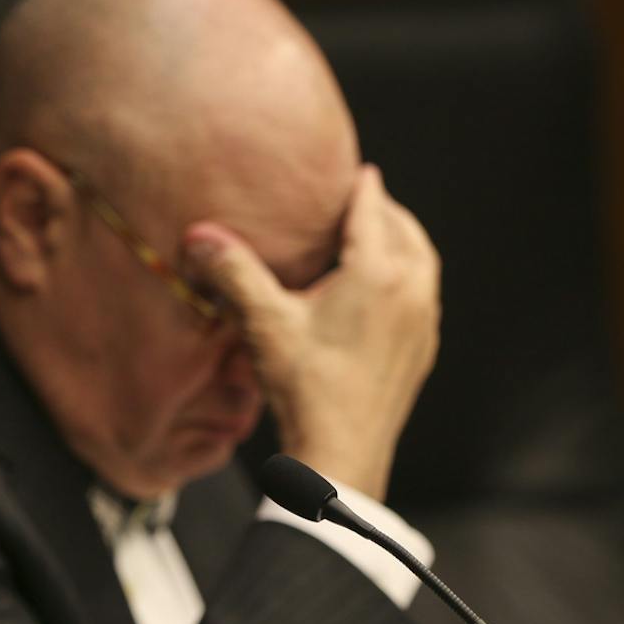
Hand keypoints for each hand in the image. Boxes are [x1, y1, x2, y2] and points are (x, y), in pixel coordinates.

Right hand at [180, 165, 439, 500]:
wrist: (342, 453)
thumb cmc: (306, 386)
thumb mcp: (265, 322)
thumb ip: (235, 272)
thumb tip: (199, 236)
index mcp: (378, 271)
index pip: (371, 208)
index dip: (357, 186)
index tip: (352, 170)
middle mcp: (411, 289)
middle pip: (405, 229)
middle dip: (382, 212)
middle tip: (357, 202)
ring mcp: (423, 321)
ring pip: (420, 262)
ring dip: (399, 244)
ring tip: (369, 241)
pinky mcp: (423, 349)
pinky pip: (421, 295)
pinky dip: (404, 278)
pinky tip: (377, 292)